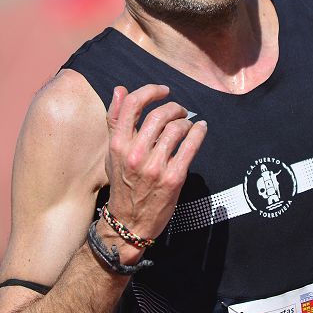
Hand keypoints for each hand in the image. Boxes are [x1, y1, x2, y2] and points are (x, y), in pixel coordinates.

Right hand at [104, 85, 207, 247]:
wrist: (129, 223)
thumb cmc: (122, 183)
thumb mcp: (112, 152)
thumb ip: (115, 120)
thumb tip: (119, 89)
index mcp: (118, 144)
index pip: (132, 104)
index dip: (150, 91)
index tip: (163, 91)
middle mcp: (135, 154)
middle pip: (159, 114)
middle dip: (174, 107)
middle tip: (180, 110)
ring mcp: (155, 167)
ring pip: (176, 129)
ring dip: (186, 121)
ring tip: (188, 124)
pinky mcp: (173, 178)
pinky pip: (190, 146)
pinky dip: (198, 132)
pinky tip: (200, 129)